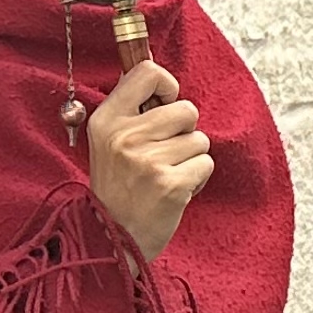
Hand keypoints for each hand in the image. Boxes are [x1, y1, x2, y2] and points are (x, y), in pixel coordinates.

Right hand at [85, 62, 213, 261]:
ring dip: (190, 158)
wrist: (111, 239)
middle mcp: (125, 137)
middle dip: (184, 131)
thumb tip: (159, 79)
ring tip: (166, 175)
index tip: (164, 104)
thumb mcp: (108, 142)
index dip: (167, 86)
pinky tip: (176, 190)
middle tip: (163, 154)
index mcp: (107, 120)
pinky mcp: (171, 185)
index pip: (147, 73)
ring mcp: (148, 161)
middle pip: (186, 109)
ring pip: (199, 139)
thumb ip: (131, 109)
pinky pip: (206, 164)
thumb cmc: (118, 186)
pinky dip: (197, 178)